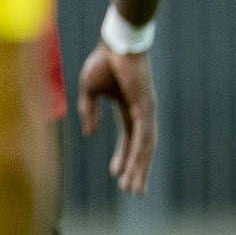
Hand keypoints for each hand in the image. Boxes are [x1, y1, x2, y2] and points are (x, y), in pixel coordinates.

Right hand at [78, 42, 157, 193]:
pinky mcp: (146, 108)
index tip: (115, 175)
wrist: (116, 43)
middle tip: (133, 191)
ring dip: (139, 169)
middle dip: (135, 170)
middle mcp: (141, 113)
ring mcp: (146, 111)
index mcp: (128, 108)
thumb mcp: (89, 92)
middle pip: (140, 149)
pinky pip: (144, 137)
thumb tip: (90, 134)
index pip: (128, 140)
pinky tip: (135, 169)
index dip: (122, 157)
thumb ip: (89, 112)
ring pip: (145, 148)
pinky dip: (140, 154)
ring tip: (134, 189)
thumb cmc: (104, 61)